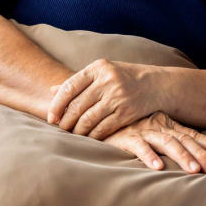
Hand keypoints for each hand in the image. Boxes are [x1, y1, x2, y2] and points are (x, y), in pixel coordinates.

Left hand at [46, 59, 160, 139]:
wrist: (155, 85)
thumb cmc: (122, 78)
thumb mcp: (102, 73)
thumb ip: (78, 82)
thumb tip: (51, 91)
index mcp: (98, 67)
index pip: (69, 87)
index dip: (57, 104)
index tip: (51, 117)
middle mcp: (108, 80)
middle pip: (77, 105)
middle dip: (66, 121)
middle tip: (61, 129)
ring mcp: (118, 96)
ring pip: (88, 119)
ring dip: (78, 131)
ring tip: (73, 134)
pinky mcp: (126, 112)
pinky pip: (103, 128)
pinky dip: (93, 136)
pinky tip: (89, 138)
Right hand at [102, 112, 205, 173]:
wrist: (99, 116)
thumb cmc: (128, 127)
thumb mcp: (152, 130)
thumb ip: (169, 138)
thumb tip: (193, 154)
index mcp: (166, 123)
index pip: (191, 134)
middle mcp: (157, 125)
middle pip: (183, 140)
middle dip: (200, 154)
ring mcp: (142, 130)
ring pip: (166, 143)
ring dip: (181, 156)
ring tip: (193, 170)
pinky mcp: (125, 137)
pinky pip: (139, 146)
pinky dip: (148, 156)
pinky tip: (158, 167)